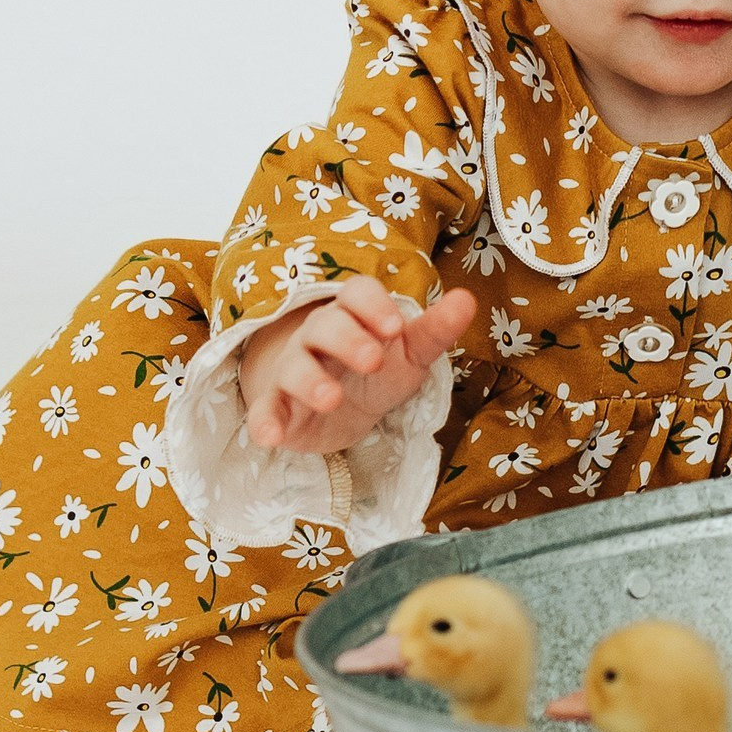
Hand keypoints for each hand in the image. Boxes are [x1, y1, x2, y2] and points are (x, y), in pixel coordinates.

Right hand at [238, 280, 476, 454]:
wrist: (339, 406)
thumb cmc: (376, 369)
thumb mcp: (410, 352)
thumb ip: (436, 329)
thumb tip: (468, 299)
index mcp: (353, 315)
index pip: (355, 294)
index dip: (373, 306)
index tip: (396, 327)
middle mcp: (318, 337)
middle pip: (324, 326)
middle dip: (347, 340)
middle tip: (373, 360)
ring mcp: (294, 371)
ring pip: (294, 367)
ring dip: (309, 381)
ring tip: (331, 399)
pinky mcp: (279, 407)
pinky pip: (264, 410)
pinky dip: (263, 421)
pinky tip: (270, 437)